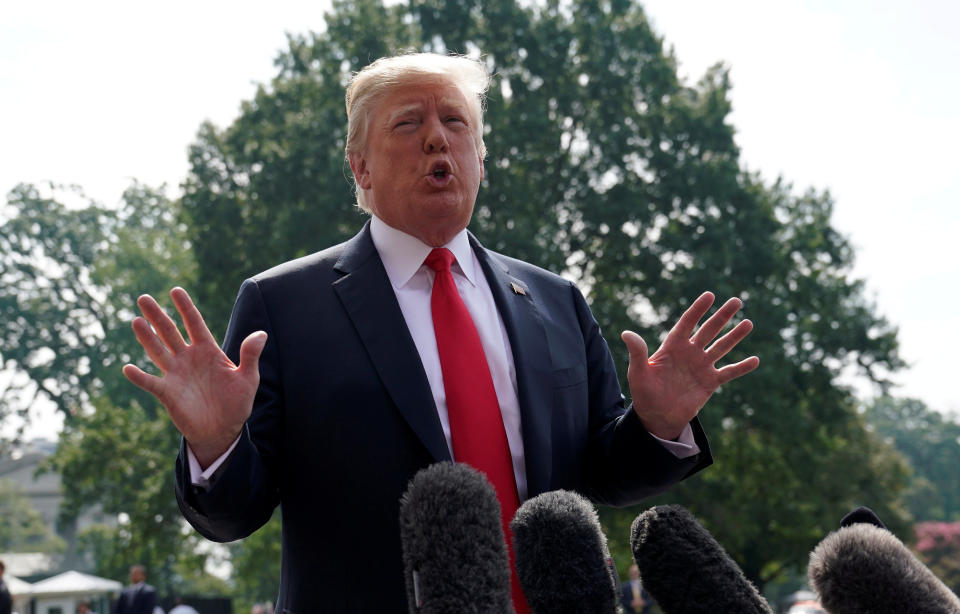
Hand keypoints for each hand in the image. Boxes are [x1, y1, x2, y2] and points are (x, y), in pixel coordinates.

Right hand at [121, 287, 266, 466]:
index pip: (195, 324)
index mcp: (208, 351)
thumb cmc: (236, 403)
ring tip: (136, 321)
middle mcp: (188, 358)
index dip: (186, 308)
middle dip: (157, 316)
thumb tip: (261, 334)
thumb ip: (250, 356)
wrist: (223, 430)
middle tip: (143, 298)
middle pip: (170, 332)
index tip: (176, 290)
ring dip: (147, 337)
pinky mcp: (168, 393)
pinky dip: (139, 377)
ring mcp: (176, 374)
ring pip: (158, 351)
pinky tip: (128, 368)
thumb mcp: (248, 379)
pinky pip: (151, 383)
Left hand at [622, 291, 758, 439]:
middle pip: (708, 330)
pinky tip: (755, 360)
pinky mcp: (710, 382)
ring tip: (748, 323)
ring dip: (734, 336)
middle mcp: (690, 352)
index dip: (698, 309)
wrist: (657, 416)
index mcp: (673, 346)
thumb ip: (637, 353)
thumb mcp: (638, 373)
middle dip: (722, 316)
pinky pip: (729, 372)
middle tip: (737, 301)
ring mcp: (701, 366)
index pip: (687, 323)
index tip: (709, 295)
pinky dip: (742, 367)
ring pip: (721, 347)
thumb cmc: (645, 393)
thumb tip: (626, 333)